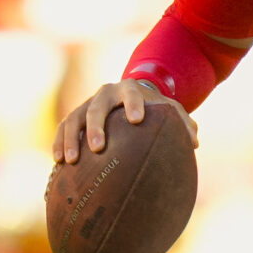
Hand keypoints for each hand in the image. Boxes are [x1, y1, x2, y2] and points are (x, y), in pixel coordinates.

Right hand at [54, 79, 198, 165]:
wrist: (131, 97)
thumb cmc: (154, 108)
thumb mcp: (170, 110)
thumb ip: (183, 123)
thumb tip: (194, 142)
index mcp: (130, 90)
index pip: (132, 95)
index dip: (134, 105)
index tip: (137, 120)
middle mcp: (105, 94)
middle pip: (97, 108)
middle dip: (96, 127)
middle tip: (97, 147)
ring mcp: (88, 104)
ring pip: (74, 118)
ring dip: (70, 139)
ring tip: (70, 160)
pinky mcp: (75, 116)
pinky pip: (62, 128)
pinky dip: (59, 143)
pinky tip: (57, 162)